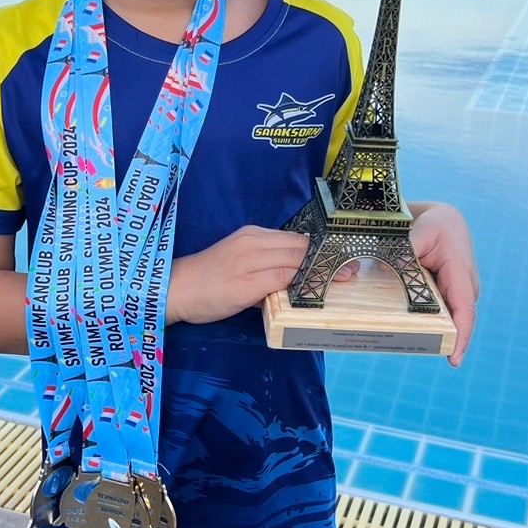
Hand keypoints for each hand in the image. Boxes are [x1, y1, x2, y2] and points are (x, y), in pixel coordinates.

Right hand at [167, 226, 356, 325]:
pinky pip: (283, 279)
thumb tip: (294, 281)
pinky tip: (314, 293)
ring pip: (296, 261)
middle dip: (328, 260)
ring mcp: (249, 261)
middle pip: (301, 247)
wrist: (174, 289)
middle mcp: (253, 241)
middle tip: (352, 272)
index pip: (296, 238)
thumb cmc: (208, 281)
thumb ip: (267, 270)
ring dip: (320, 272)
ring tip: (340, 281)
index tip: (344, 259)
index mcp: (253, 234)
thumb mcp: (240, 265)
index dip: (322, 249)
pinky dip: (301, 285)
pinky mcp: (246, 283)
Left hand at [410, 203, 478, 367]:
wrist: (444, 222)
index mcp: (460, 273)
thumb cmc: (434, 226)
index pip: (464, 310)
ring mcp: (458, 294)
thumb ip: (404, 250)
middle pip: (453, 322)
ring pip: (444, 320)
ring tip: (405, 343)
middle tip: (417, 352)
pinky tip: (406, 332)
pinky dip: (424, 323)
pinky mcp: (448, 297)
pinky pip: (438, 315)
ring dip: (430, 333)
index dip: (461, 336)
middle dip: (440, 341)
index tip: (454, 359)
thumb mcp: (420, 231)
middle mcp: (464, 289)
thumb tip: (385, 269)